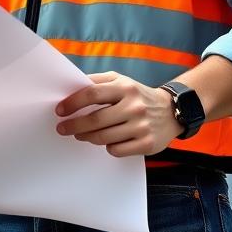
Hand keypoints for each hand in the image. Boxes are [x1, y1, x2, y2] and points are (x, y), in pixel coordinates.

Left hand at [55, 72, 181, 156]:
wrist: (172, 111)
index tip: (60, 110)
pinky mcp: (147, 144)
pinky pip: (116, 150)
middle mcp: (135, 107)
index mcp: (125, 88)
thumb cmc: (137, 95)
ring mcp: (142, 126)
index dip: (72, 103)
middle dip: (74, 125)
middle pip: (95, 120)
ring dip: (86, 137)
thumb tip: (70, 86)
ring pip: (103, 137)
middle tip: (62, 128)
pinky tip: (106, 141)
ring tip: (80, 134)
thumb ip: (96, 81)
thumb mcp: (120, 80)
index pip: (92, 94)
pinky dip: (107, 146)